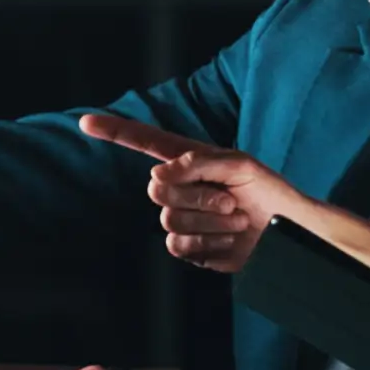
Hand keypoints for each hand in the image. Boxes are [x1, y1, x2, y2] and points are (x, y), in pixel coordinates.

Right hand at [80, 115, 310, 272]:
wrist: (284, 232)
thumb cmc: (268, 192)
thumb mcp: (239, 166)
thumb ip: (198, 162)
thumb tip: (158, 174)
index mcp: (189, 161)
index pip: (146, 142)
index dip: (116, 131)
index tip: (86, 121)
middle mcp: (179, 189)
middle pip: (156, 190)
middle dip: (198, 196)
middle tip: (230, 200)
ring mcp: (180, 219)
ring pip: (168, 220)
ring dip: (209, 221)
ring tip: (235, 219)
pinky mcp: (188, 248)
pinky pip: (177, 246)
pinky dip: (207, 243)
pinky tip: (227, 240)